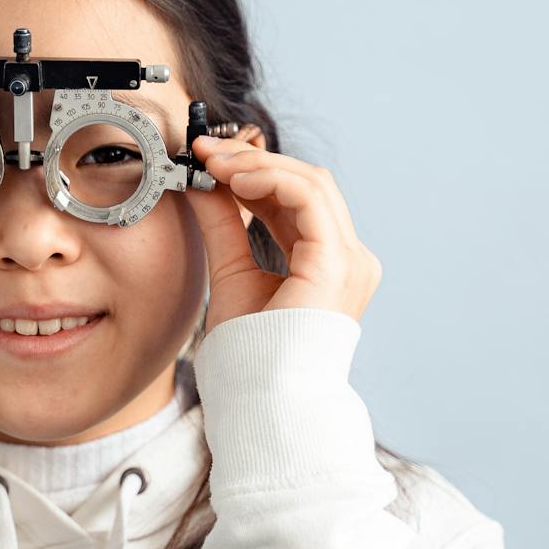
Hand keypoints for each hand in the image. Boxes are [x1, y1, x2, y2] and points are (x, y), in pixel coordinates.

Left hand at [184, 130, 382, 333]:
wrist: (261, 397)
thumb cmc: (248, 353)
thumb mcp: (230, 272)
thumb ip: (222, 225)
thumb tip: (198, 180)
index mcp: (326, 264)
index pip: (295, 201)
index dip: (252, 173)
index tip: (204, 160)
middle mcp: (347, 258)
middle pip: (306, 185)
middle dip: (252, 161)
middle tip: (203, 152)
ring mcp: (349, 259)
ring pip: (311, 182)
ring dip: (258, 164)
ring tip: (211, 163)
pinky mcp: (337, 261)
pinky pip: (309, 197)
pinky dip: (270, 179)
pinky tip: (233, 179)